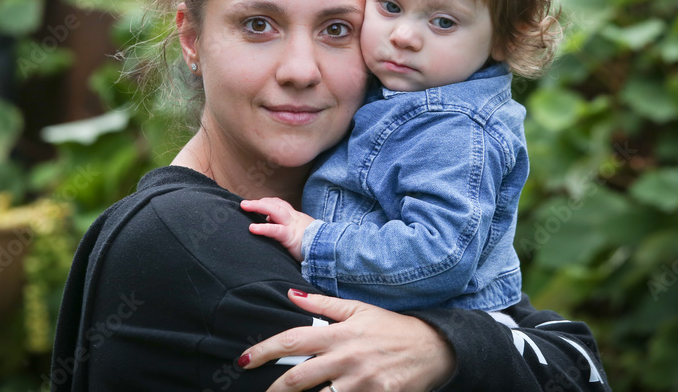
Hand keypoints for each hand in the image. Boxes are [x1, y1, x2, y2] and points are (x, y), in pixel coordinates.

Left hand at [239, 289, 454, 391]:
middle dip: (273, 389)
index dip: (263, 351)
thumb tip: (291, 295)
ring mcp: (361, 382)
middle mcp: (346, 358)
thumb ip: (323, 305)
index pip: (293, 340)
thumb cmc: (392, 328)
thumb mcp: (359, 309)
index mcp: (339, 334)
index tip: (243, 360)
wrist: (434, 348)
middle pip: (298, 377)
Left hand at [241, 197, 315, 261]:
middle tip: (244, 204)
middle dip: (259, 202)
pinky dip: (263, 228)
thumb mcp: (301, 236)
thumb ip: (288, 231)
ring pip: (276, 210)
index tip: (257, 204)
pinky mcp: (292, 237)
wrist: (331, 251)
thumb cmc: (316, 247)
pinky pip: (276, 230)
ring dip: (259, 206)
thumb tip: (272, 227)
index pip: (281, 206)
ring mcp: (293, 226)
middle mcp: (295, 218)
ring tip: (245, 206)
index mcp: (296, 219)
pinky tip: (252, 228)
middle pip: (276, 204)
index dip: (268, 203)